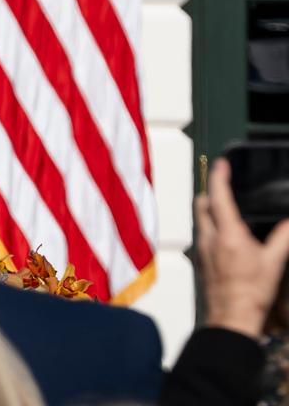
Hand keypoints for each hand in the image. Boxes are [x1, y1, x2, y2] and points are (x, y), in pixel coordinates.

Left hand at [196, 159, 288, 337]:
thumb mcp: (274, 262)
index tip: (222, 163)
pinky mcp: (201, 259)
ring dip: (209, 208)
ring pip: (200, 219)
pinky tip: (224, 232)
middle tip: (222, 183)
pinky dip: (210, 225)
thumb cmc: (251, 292)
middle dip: (211, 191)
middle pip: (202, 205)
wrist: (231, 317)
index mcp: (227, 234)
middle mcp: (210, 237)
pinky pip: (202, 234)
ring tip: (225, 204)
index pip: (219, 197)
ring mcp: (203, 248)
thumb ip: (283, 238)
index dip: (219, 177)